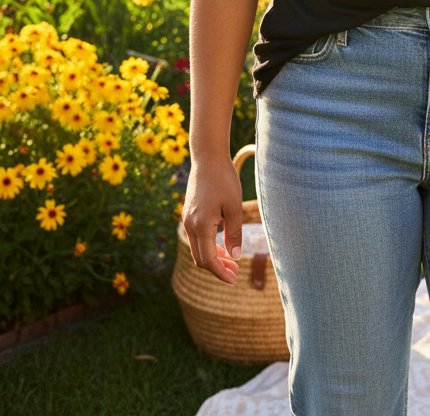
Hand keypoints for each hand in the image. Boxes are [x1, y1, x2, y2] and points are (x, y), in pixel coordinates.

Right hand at [182, 153, 243, 284]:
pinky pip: (196, 237)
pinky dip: (208, 246)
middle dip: (217, 268)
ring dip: (212, 257)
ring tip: (231, 261)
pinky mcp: (188, 214)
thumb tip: (235, 256)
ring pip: (197, 249)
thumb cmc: (224, 179)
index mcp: (201, 225)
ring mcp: (187, 219)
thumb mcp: (234, 206)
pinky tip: (222, 245)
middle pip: (200, 258)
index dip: (220, 272)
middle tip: (235, 272)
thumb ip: (235, 233)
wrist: (208, 157)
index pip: (208, 260)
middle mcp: (189, 225)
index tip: (234, 280)